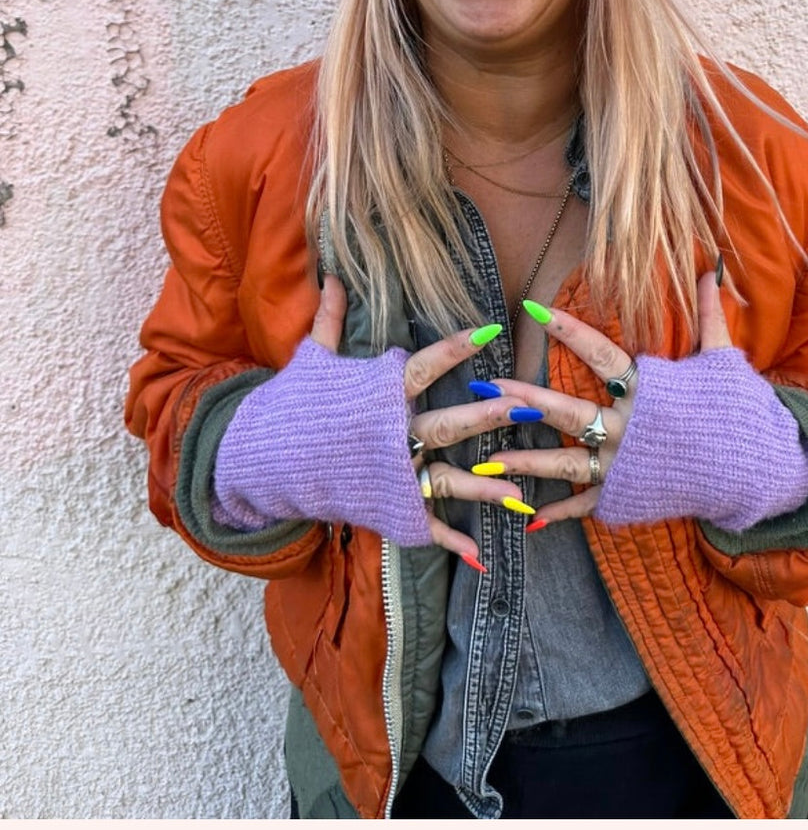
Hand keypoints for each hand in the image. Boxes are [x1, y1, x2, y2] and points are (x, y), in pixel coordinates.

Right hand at [311, 274, 539, 560]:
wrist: (259, 461)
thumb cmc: (289, 405)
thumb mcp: (310, 358)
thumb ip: (331, 320)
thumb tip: (333, 277)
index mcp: (377, 394)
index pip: (424, 365)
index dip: (455, 347)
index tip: (486, 330)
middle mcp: (389, 434)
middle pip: (447, 423)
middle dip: (488, 416)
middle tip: (524, 406)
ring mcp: (389, 473)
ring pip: (447, 479)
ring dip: (485, 486)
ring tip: (521, 490)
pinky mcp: (385, 505)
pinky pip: (423, 524)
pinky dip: (451, 541)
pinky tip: (481, 554)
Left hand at [473, 272, 731, 528]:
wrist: (759, 471)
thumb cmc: (740, 411)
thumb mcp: (724, 359)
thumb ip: (708, 316)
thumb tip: (714, 270)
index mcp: (648, 391)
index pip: (599, 355)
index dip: (568, 331)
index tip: (534, 311)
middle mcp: (628, 429)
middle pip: (568, 410)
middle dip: (525, 398)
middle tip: (488, 387)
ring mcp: (624, 466)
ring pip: (564, 462)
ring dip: (525, 459)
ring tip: (488, 457)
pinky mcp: (627, 496)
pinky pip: (587, 503)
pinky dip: (559, 512)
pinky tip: (529, 517)